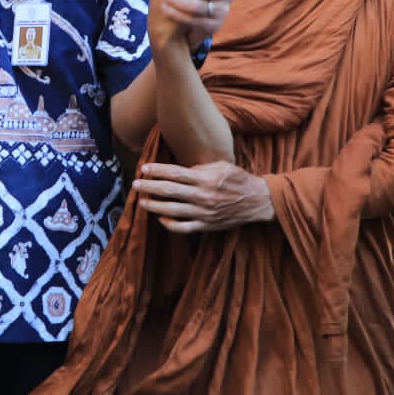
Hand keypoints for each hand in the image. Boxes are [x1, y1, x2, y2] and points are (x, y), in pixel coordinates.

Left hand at [134, 160, 273, 233]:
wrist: (258, 201)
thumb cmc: (238, 180)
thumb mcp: (221, 166)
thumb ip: (200, 168)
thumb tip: (178, 170)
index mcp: (206, 179)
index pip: (175, 174)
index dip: (157, 171)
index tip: (144, 169)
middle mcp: (203, 196)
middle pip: (169, 191)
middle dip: (149, 187)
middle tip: (135, 184)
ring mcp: (204, 213)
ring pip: (173, 210)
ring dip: (154, 206)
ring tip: (141, 201)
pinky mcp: (207, 225)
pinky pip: (184, 228)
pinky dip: (170, 225)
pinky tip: (161, 219)